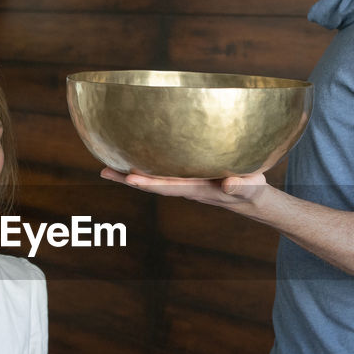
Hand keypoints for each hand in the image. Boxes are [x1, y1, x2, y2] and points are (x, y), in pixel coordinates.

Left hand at [100, 167, 267, 211]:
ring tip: (105, 165)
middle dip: (127, 178)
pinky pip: (161, 169)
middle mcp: (184, 186)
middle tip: (102, 171)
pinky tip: (132, 156)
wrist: (249, 197)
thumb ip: (241, 185)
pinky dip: (144, 165)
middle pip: (151, 183)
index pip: (167, 186)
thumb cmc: (251, 191)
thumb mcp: (250, 188)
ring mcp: (183, 180)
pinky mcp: (185, 173)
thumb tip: (228, 183)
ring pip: (152, 176)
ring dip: (129, 173)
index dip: (148, 183)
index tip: (128, 179)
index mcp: (196, 189)